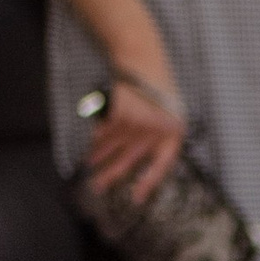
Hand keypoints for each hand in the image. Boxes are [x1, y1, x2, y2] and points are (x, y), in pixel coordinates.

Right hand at [84, 72, 185, 199]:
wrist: (145, 62)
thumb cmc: (156, 93)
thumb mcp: (165, 117)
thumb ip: (155, 140)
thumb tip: (137, 168)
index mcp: (173, 133)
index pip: (161, 166)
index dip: (148, 183)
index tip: (136, 198)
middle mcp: (154, 131)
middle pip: (129, 159)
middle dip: (111, 174)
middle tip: (97, 188)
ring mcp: (135, 122)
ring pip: (111, 147)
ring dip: (97, 158)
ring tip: (88, 166)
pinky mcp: (118, 114)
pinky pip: (102, 133)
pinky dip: (94, 140)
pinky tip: (87, 148)